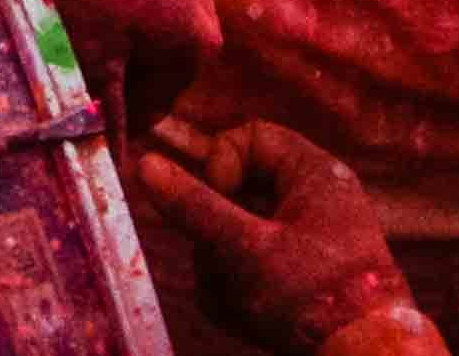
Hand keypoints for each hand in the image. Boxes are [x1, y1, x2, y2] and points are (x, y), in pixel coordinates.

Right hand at [128, 120, 412, 355]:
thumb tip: (145, 164)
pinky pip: (253, 274)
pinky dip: (242, 297)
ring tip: (240, 303)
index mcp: (312, 175)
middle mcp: (312, 203)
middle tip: (220, 266)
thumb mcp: (247, 250)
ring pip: (237, 241)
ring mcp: (307, 245)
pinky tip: (251, 321)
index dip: (221, 163)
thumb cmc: (313, 296)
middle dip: (215, 239)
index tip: (215, 200)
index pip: (250, 137)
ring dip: (225, 275)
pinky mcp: (301, 282)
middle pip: (235, 196)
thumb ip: (195, 208)